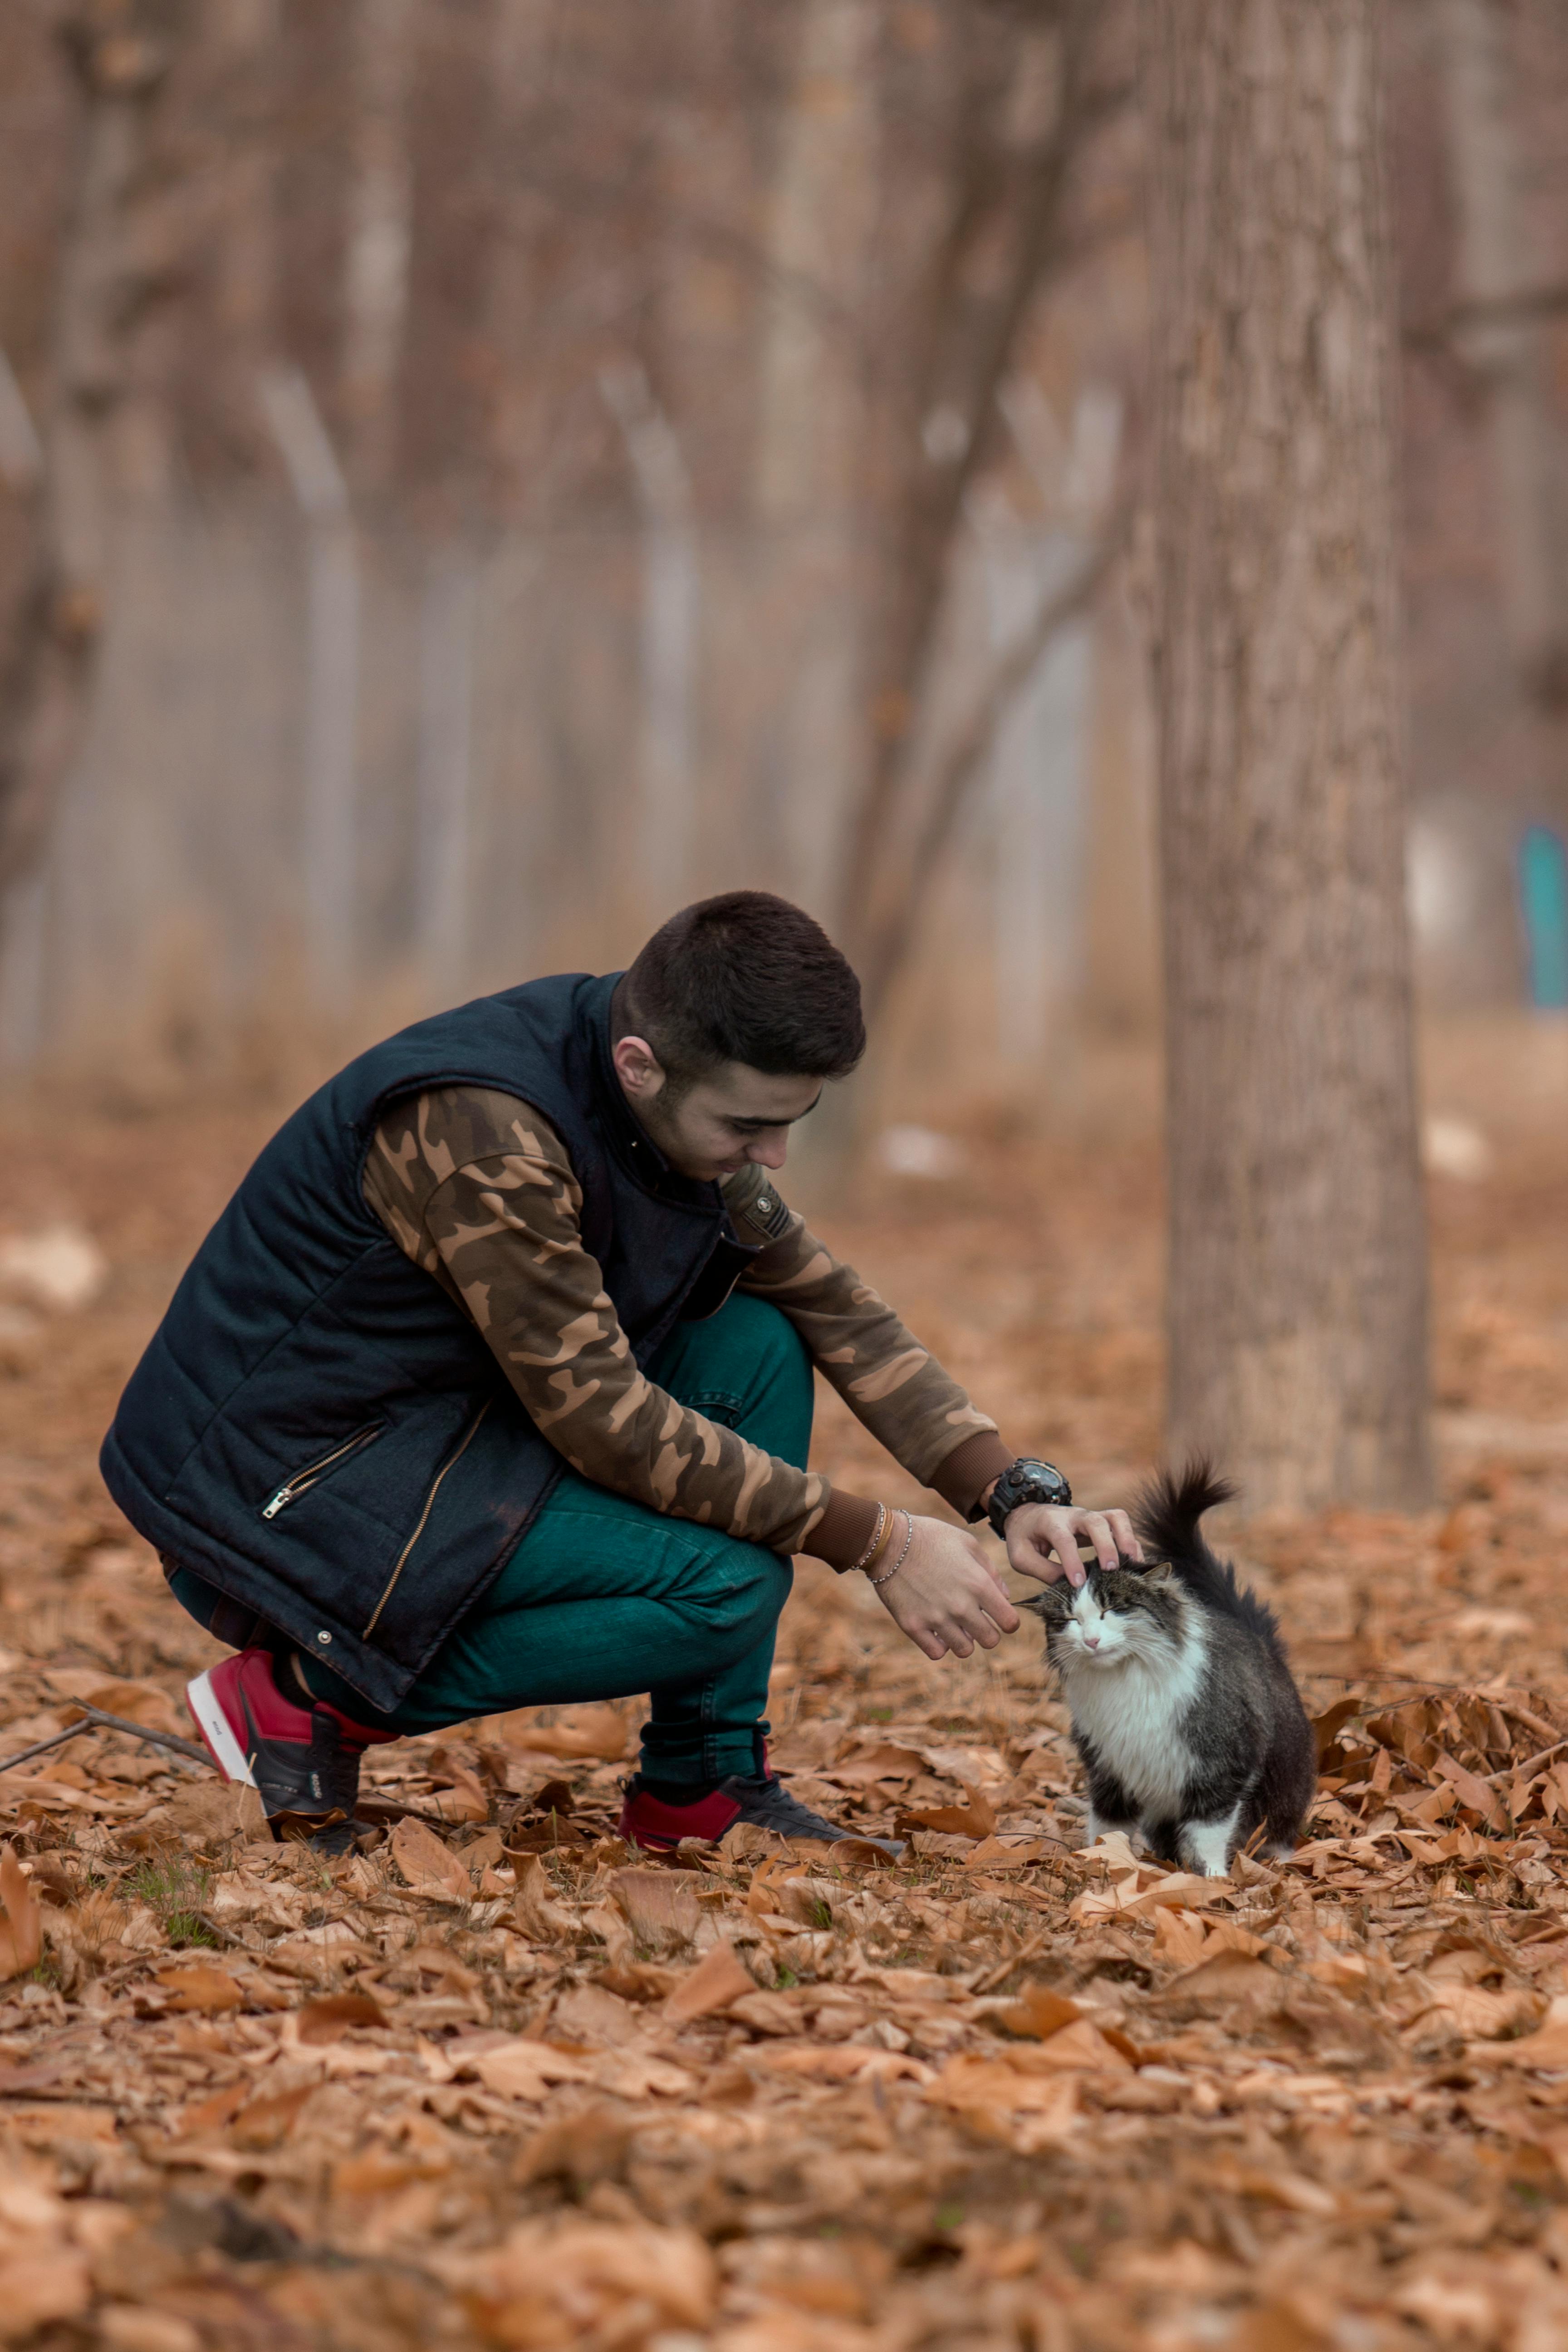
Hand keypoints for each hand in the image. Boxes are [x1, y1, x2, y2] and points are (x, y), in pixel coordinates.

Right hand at [871, 1514, 1020, 1660]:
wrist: (888, 1541)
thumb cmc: (931, 1537)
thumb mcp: (967, 1543)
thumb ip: (991, 1572)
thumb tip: (1005, 1597)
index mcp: (978, 1585)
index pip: (1010, 1622)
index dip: (1008, 1620)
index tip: (999, 1615)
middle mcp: (960, 1606)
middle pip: (990, 1640)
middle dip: (987, 1631)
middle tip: (976, 1619)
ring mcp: (936, 1619)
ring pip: (965, 1650)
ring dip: (964, 1639)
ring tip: (954, 1623)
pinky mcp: (913, 1626)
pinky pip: (937, 1652)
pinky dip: (939, 1644)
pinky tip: (936, 1628)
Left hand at [1003, 1502, 1140, 1589]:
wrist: (1028, 1515)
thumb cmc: (1025, 1538)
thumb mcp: (1021, 1556)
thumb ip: (1043, 1571)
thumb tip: (1068, 1588)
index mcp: (1050, 1522)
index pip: (1063, 1539)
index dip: (1072, 1560)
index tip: (1078, 1583)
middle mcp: (1074, 1516)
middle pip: (1096, 1522)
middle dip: (1106, 1545)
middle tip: (1110, 1570)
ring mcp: (1090, 1516)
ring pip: (1115, 1518)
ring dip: (1126, 1539)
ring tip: (1130, 1565)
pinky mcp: (1101, 1522)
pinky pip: (1122, 1526)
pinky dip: (1131, 1543)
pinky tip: (1133, 1564)